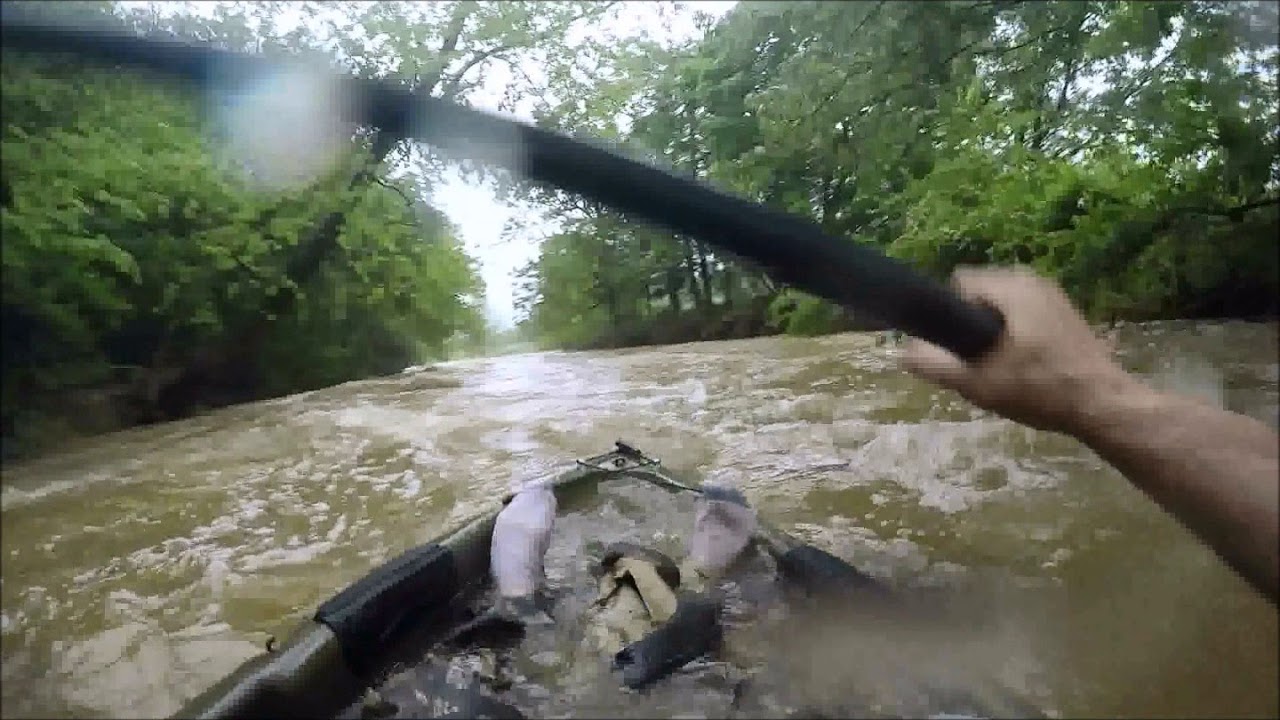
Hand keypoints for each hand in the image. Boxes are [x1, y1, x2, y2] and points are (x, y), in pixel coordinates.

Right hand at [902, 266, 1134, 434]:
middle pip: (981, 295)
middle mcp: (1034, 281)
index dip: (950, 316)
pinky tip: (1025, 369)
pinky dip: (1016, 336)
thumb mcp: (978, 383)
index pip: (960, 284)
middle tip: (978, 365)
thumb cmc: (1040, 389)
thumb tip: (903, 351)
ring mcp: (1054, 296)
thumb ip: (935, 365)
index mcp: (1012, 287)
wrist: (1103, 406)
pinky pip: (1025, 316)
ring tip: (1001, 370)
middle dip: (972, 326)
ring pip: (1003, 308)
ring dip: (994, 334)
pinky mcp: (1067, 315)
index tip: (956, 349)